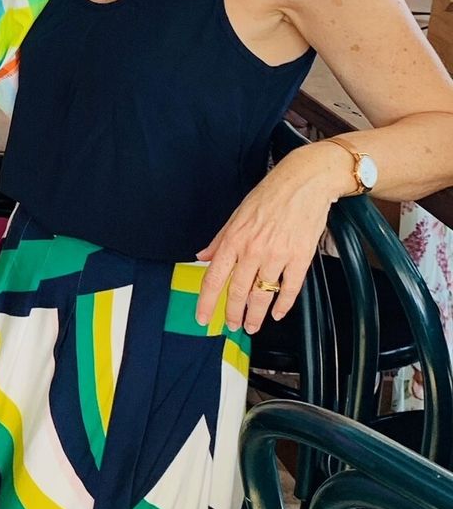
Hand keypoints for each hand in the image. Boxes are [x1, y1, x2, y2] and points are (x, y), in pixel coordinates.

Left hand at [195, 142, 349, 333]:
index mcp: (234, 239)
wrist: (305, 181)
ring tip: (252, 326)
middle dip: (233, 314)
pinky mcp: (300, 257)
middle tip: (232, 326)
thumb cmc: (270, 195)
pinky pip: (290, 289)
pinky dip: (283, 305)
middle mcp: (253, 250)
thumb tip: (202, 257)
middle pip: (238, 292)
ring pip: (262, 295)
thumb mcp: (237, 215)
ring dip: (256, 316)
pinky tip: (277, 313)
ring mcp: (278, 255)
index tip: (202, 318)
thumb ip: (220, 240)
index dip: (206, 303)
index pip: (214, 278)